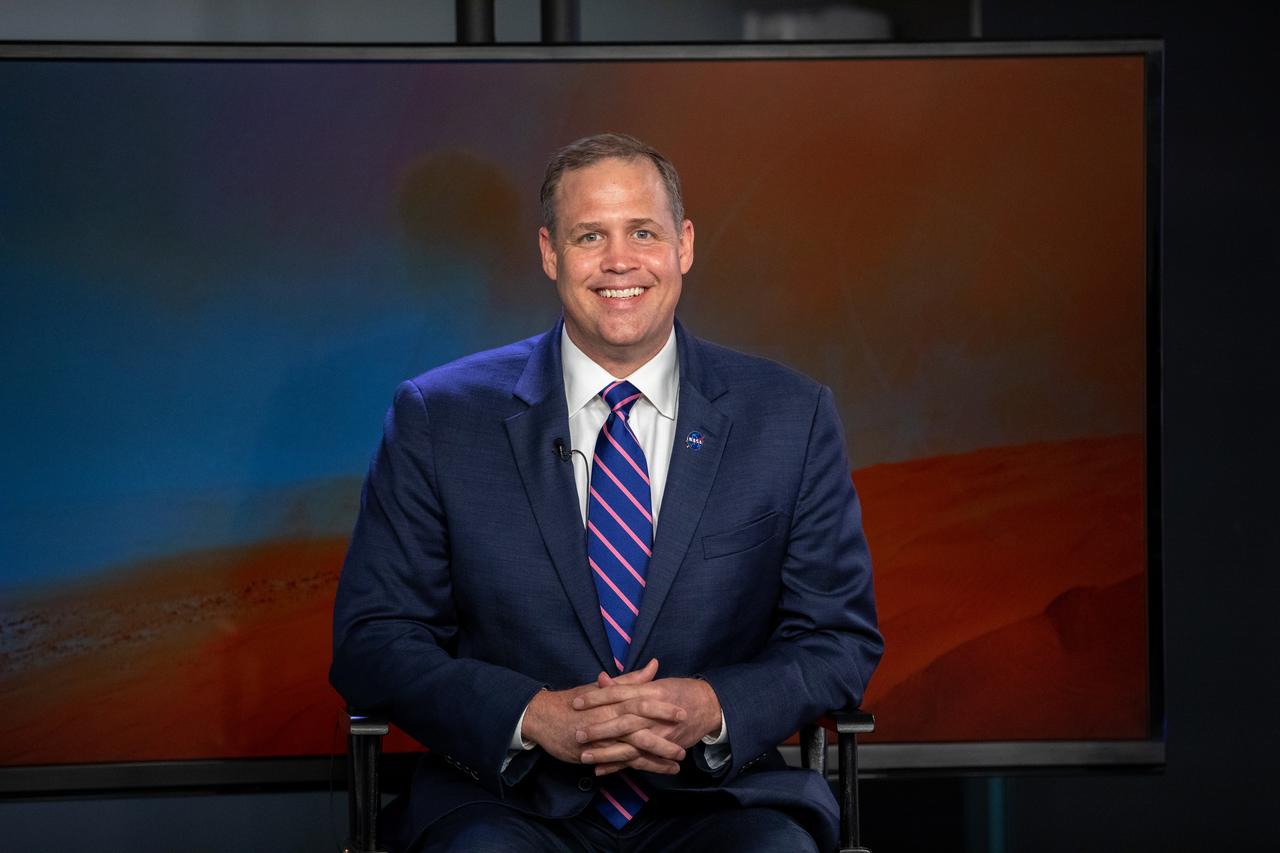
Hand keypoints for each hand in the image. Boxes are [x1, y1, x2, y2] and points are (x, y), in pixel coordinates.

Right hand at [520, 659, 688, 772]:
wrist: (544, 718)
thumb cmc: (575, 701)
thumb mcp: (602, 687)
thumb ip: (630, 680)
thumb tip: (653, 666)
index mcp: (612, 700)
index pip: (642, 703)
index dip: (663, 708)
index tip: (682, 711)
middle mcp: (609, 719)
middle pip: (642, 729)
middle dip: (665, 737)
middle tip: (685, 742)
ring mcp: (602, 738)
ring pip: (634, 750)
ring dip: (657, 757)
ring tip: (678, 761)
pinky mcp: (595, 754)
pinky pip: (621, 763)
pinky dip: (640, 767)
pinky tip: (656, 771)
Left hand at [573, 661, 722, 774]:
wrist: (709, 707)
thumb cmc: (680, 691)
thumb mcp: (655, 683)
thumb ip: (628, 683)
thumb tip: (602, 679)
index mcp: (649, 692)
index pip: (619, 693)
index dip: (597, 697)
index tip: (577, 702)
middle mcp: (654, 713)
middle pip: (623, 721)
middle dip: (599, 729)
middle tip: (577, 734)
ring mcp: (659, 733)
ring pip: (630, 745)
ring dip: (607, 754)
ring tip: (584, 758)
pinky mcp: (664, 748)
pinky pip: (640, 760)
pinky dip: (621, 767)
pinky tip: (601, 771)